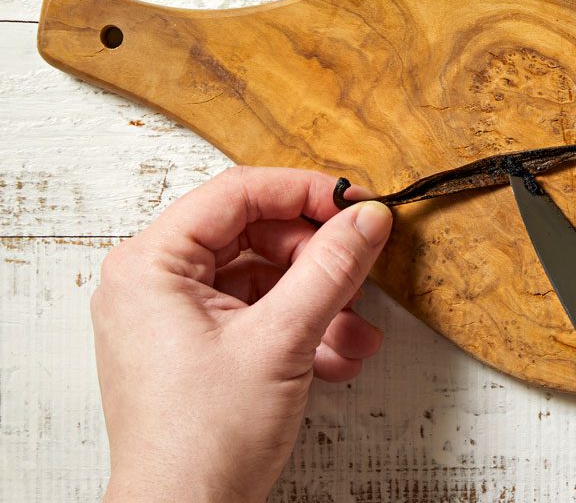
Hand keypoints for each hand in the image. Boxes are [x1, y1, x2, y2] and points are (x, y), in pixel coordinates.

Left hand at [91, 166, 392, 502]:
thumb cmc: (202, 442)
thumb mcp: (282, 340)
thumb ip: (331, 269)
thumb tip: (365, 219)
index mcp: (151, 265)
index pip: (237, 194)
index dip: (304, 193)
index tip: (356, 205)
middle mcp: (154, 283)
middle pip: (255, 234)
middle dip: (317, 260)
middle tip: (361, 269)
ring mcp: (174, 317)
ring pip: (264, 277)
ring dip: (319, 300)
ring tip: (356, 332)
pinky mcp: (197, 346)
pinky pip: (258, 313)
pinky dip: (301, 328)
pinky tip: (337, 356)